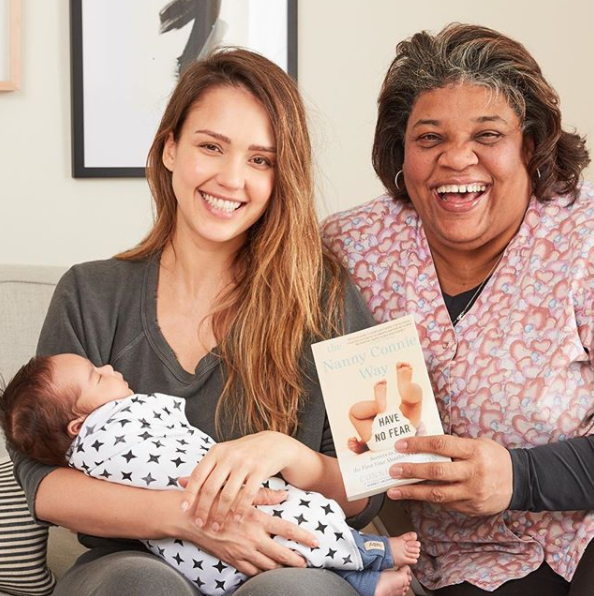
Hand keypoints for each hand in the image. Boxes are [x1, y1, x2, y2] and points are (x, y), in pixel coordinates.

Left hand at [181, 431, 299, 528]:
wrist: (273, 444)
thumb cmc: (244, 453)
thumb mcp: (222, 455)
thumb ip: (204, 469)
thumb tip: (180, 481)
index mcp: (217, 451)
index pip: (198, 475)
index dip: (189, 493)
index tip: (183, 509)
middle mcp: (229, 456)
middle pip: (211, 487)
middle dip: (203, 508)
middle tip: (200, 523)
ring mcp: (245, 462)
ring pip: (228, 494)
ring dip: (221, 514)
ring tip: (217, 526)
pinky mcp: (260, 470)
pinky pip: (248, 494)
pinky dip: (241, 509)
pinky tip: (237, 519)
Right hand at [189, 506, 317, 575]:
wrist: (190, 517)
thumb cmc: (216, 499)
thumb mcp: (240, 493)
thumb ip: (264, 495)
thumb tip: (284, 495)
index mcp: (256, 519)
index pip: (285, 530)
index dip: (302, 537)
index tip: (315, 541)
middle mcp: (251, 538)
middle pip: (279, 554)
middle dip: (295, 560)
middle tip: (306, 562)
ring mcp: (241, 552)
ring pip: (266, 566)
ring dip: (280, 568)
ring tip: (291, 568)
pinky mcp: (231, 559)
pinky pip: (250, 571)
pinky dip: (261, 573)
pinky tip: (267, 572)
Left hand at [387, 435, 512, 515]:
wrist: (520, 481)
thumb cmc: (493, 457)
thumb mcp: (477, 443)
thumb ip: (453, 445)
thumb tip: (421, 443)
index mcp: (473, 451)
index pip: (441, 444)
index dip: (418, 444)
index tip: (400, 445)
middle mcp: (473, 472)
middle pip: (437, 471)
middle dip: (411, 471)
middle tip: (392, 470)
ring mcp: (472, 492)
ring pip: (438, 494)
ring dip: (412, 493)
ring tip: (394, 491)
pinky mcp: (472, 507)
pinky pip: (446, 504)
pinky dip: (429, 499)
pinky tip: (415, 496)